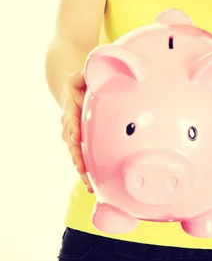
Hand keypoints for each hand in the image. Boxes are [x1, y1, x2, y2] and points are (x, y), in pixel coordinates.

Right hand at [60, 70, 93, 193]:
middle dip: (77, 158)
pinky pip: (83, 160)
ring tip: (89, 186)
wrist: (75, 95)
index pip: (70, 120)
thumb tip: (83, 74)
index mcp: (70, 111)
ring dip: (82, 171)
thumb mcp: (79, 78)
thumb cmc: (80, 86)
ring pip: (77, 157)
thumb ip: (81, 76)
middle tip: (82, 171)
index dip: (72, 129)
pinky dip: (87, 173)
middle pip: (72, 145)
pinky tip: (94, 187)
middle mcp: (69, 128)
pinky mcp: (82, 146)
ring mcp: (75, 139)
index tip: (76, 138)